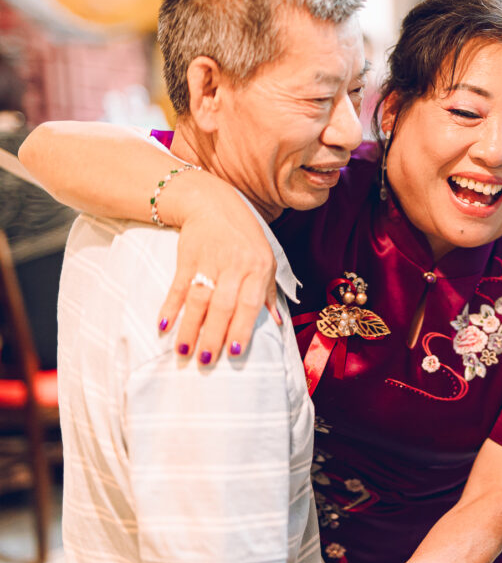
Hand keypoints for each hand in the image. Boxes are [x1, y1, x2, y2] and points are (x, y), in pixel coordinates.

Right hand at [157, 197, 278, 362]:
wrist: (213, 202)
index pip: (250, 304)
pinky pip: (178, 285)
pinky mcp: (187, 257)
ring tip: (183, 352)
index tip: (233, 353)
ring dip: (189, 327)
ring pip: (199, 299)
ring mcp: (209, 260)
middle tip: (206, 361)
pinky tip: (163, 326)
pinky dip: (170, 306)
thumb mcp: (265, 259)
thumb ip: (269, 292)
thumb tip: (276, 324)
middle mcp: (235, 265)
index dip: (241, 328)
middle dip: (213, 335)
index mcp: (258, 268)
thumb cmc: (245, 236)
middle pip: (223, 305)